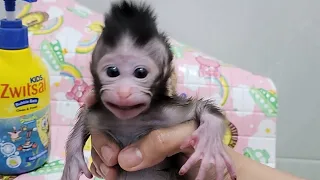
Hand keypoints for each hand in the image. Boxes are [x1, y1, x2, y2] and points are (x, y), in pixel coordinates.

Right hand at [85, 91, 229, 179]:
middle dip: (101, 139)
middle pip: (107, 125)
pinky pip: (108, 164)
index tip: (89, 103)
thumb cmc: (209, 150)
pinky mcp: (132, 166)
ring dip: (98, 157)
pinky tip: (105, 174)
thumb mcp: (190, 137)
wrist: (216, 173)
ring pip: (104, 146)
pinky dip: (101, 167)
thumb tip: (126, 158)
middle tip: (111, 160)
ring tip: (109, 172)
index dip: (103, 99)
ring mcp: (134, 148)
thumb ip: (163, 140)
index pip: (124, 102)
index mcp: (153, 115)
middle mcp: (139, 129)